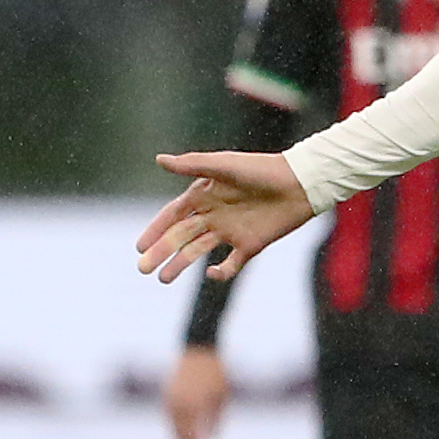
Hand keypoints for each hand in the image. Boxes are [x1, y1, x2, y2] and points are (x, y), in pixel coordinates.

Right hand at [137, 150, 316, 283]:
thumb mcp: (224, 165)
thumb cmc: (261, 169)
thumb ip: (192, 165)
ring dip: (180, 264)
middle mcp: (213, 214)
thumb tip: (158, 159)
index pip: (172, 215)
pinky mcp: (249, 245)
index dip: (155, 229)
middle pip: (180, 236)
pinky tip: (211, 274)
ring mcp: (230, 232)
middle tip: (143, 268)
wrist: (299, 184)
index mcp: (204, 195)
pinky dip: (220, 272)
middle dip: (161, 251)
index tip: (139, 246)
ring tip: (163, 279)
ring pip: (198, 252)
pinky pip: (230, 264)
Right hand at [163, 345, 228, 438]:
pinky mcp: (167, 395)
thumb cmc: (215, 371)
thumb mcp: (221, 397)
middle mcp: (178, 405)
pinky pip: (170, 420)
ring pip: (172, 430)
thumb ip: (216, 420)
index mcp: (193, 406)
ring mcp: (170, 400)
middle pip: (179, 438)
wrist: (198, 347)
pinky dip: (177, 432)